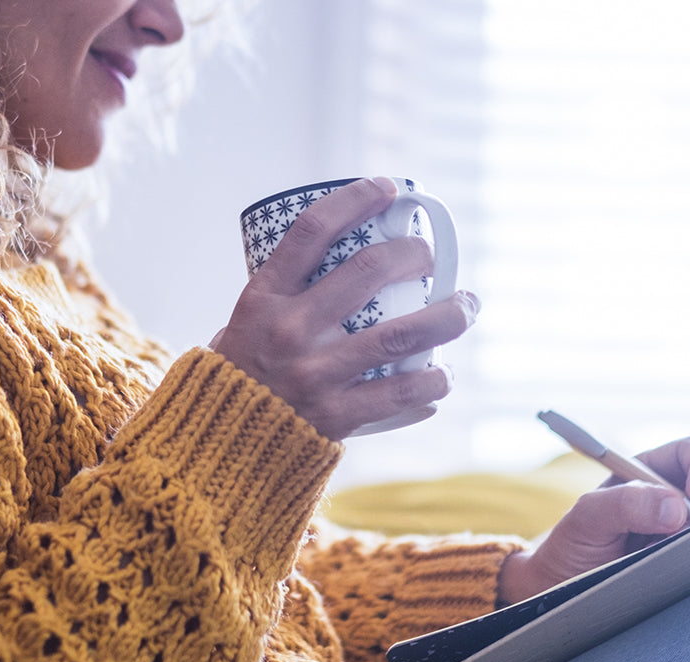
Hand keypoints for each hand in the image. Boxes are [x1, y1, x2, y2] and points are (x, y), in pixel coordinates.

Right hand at [211, 177, 478, 440]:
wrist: (222, 444)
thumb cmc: (242, 373)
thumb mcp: (244, 322)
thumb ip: (286, 296)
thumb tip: (340, 264)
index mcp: (264, 297)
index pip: (312, 230)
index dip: (355, 199)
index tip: (386, 189)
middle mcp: (290, 329)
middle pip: (369, 270)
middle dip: (413, 253)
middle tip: (428, 256)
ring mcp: (316, 372)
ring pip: (402, 334)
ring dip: (449, 315)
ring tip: (467, 305)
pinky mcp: (337, 413)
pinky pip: (403, 392)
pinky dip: (434, 381)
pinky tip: (444, 374)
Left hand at [498, 436, 689, 604]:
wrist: (562, 586)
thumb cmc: (573, 545)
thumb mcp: (586, 518)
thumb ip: (622, 503)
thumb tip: (675, 506)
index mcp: (646, 472)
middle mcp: (670, 495)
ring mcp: (682, 527)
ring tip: (679, 551)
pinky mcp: (688, 556)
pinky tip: (687, 563)